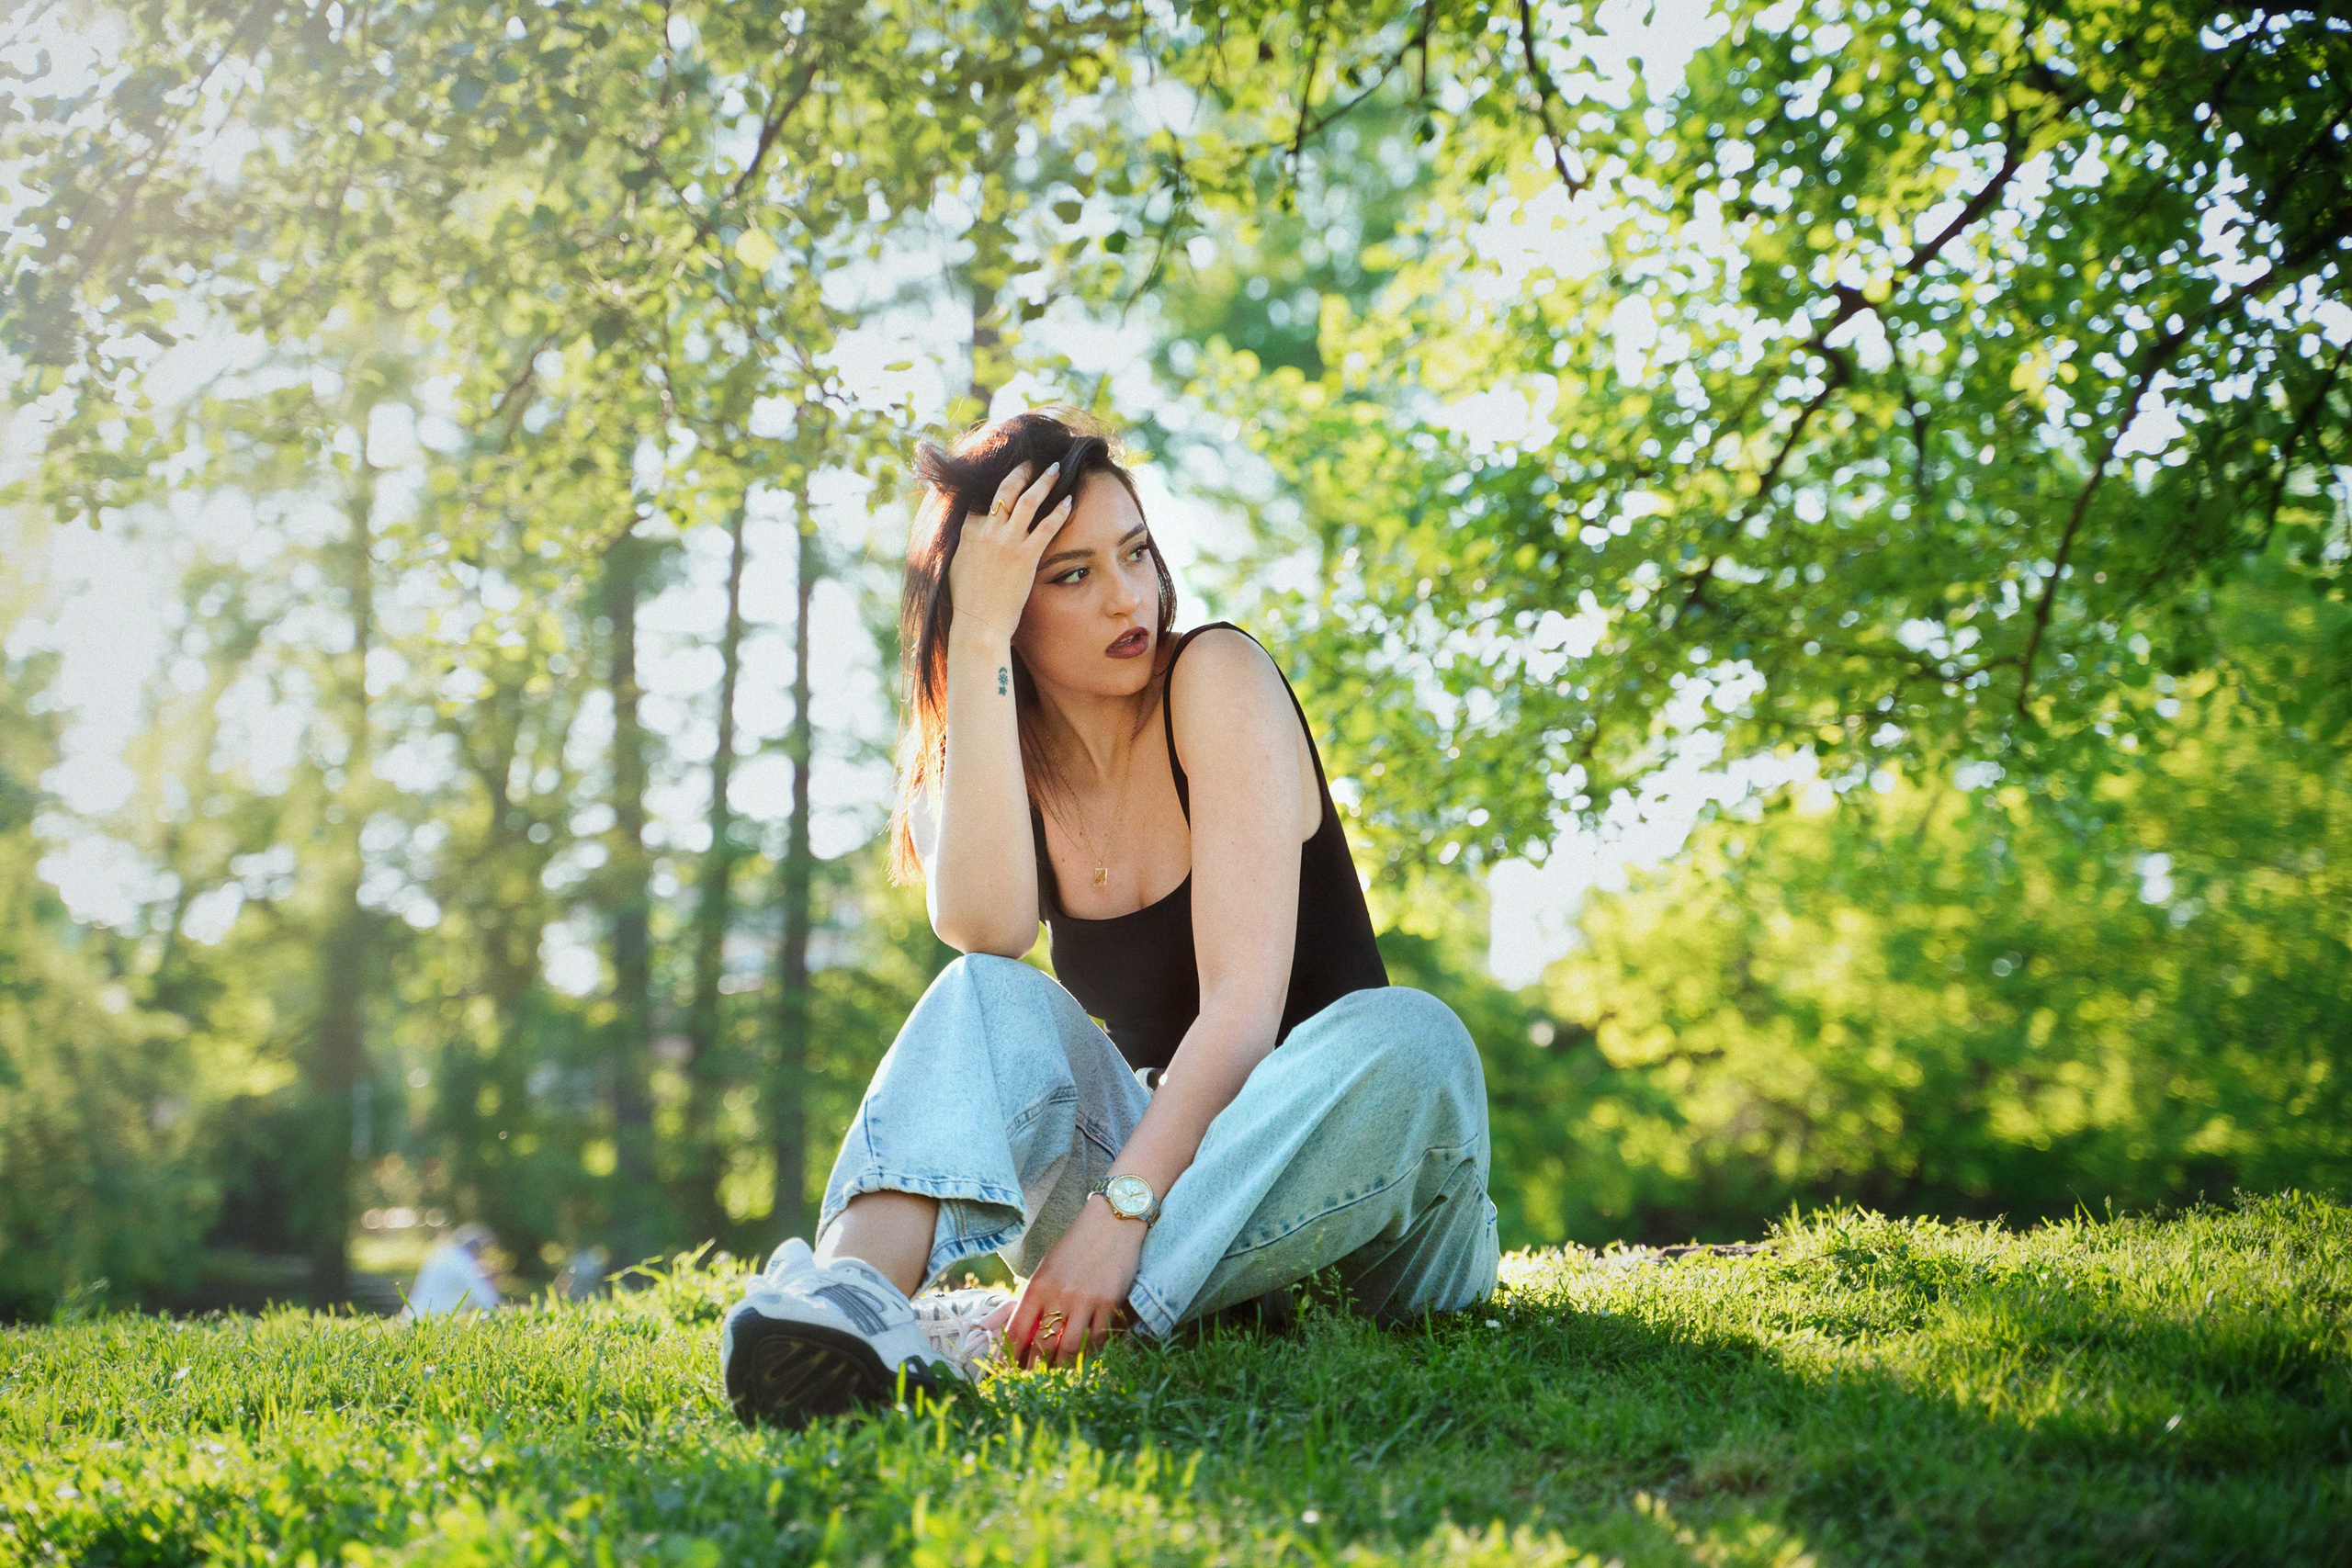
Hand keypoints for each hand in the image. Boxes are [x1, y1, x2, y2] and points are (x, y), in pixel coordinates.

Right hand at [946, 459, 1074, 644]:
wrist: (978, 623)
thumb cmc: (968, 600)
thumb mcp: (956, 565)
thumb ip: (965, 544)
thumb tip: (968, 536)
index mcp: (968, 531)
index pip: (980, 496)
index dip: (992, 482)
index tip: (1009, 474)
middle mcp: (986, 530)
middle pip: (1005, 490)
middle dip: (1021, 471)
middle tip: (1033, 462)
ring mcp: (1006, 542)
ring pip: (1028, 500)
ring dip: (1043, 481)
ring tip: (1055, 469)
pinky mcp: (1025, 556)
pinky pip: (1046, 526)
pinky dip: (1059, 511)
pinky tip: (1068, 500)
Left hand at [1002, 1195, 1146, 1368]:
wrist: (1112, 1222)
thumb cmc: (1075, 1246)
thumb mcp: (1046, 1268)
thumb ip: (1035, 1299)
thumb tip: (1022, 1333)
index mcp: (1037, 1286)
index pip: (1016, 1331)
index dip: (1009, 1356)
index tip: (1005, 1371)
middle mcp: (1059, 1295)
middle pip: (1041, 1346)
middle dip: (1035, 1369)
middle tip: (1032, 1382)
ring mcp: (1085, 1301)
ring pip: (1070, 1349)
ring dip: (1063, 1367)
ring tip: (1059, 1376)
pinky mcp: (1109, 1303)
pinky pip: (1098, 1339)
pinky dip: (1092, 1353)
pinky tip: (1087, 1358)